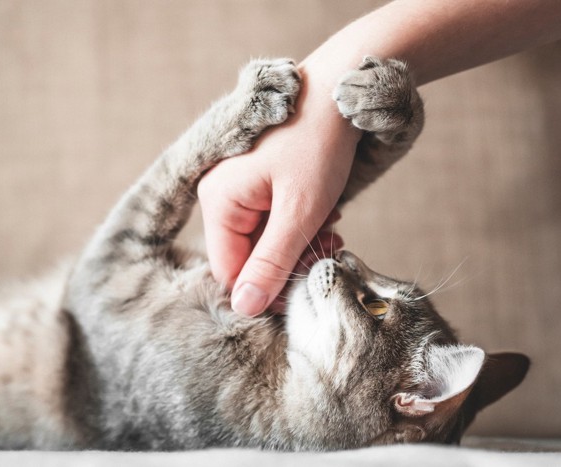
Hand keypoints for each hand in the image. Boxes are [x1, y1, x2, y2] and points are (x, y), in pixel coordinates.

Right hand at [198, 65, 362, 315]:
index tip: (305, 289)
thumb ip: (272, 263)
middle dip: (290, 260)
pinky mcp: (259, 181)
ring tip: (333, 231)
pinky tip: (327, 215)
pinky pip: (273, 220)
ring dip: (300, 244)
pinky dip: (301, 224)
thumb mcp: (300, 211)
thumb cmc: (319, 142)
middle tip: (329, 251)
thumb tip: (245, 308)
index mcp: (219, 200)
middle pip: (247, 255)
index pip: (229, 270)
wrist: (341, 89)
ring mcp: (239, 186)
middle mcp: (220, 194)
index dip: (266, 288)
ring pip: (264, 240)